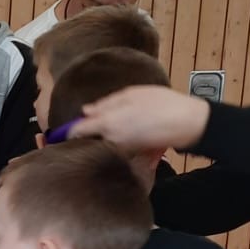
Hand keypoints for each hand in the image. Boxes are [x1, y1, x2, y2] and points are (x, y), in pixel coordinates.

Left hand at [74, 84, 209, 153]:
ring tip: (110, 126)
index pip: (77, 131)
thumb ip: (105, 104)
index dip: (67, 131)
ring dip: (101, 139)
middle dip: (85, 136)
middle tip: (87, 126)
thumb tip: (85, 111)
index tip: (62, 129)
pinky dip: (115, 143)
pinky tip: (124, 132)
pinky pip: (116, 149)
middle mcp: (111, 140)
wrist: (187, 123)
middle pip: (88, 141)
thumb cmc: (161, 103)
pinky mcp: (132, 154)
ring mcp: (122, 149)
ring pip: (102, 145)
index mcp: (108, 123)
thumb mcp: (132, 94)